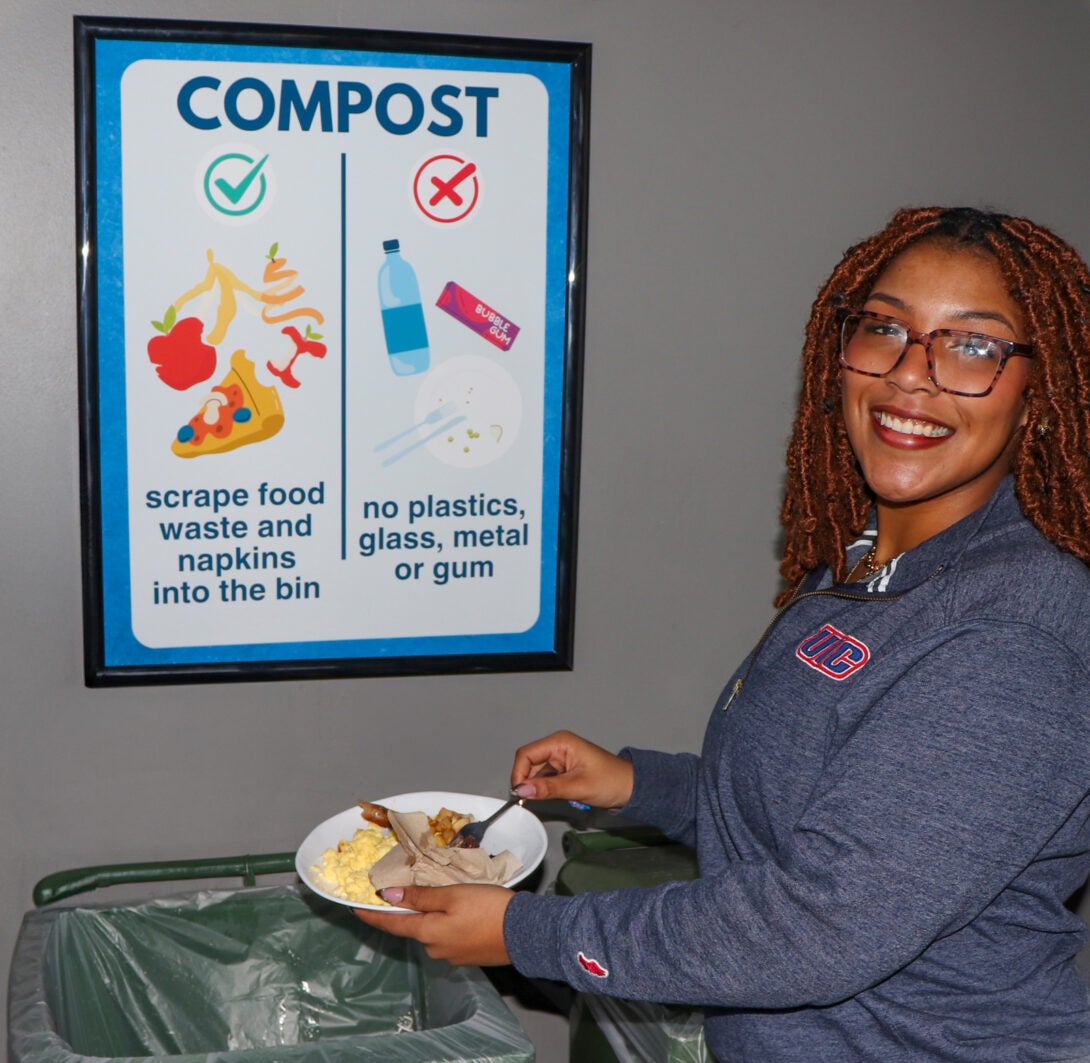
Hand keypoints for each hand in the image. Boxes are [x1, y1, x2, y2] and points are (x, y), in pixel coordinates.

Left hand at [354, 884, 512, 965]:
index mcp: (427, 932)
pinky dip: (445, 922)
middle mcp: (435, 948)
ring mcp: (451, 955)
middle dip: (407, 909)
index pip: (391, 924)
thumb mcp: (452, 895)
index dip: (372, 915)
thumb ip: (420, 896)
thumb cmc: (488, 908)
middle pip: (413, 926)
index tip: (354, 907)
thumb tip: (388, 896)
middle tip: (402, 888)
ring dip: (430, 914)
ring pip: (432, 930)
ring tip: (437, 894)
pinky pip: (447, 936)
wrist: (525, 933)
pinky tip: (458, 910)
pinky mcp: (467, 955)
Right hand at [511, 730, 633, 809]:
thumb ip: (548, 788)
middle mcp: (558, 747)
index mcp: (560, 742)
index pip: (527, 754)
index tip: (519, 792)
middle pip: (528, 763)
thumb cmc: (611, 781)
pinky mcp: (563, 770)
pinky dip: (543, 789)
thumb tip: (523, 789)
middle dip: (526, 781)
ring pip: (535, 772)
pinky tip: (550, 796)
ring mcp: (560, 758)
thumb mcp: (577, 786)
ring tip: (546, 798)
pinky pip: (544, 778)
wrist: (630, 789)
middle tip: (528, 799)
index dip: (519, 773)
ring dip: (536, 786)